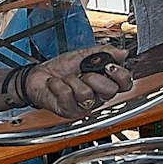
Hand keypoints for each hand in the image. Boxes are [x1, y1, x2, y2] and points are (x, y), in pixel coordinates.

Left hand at [18, 47, 136, 118]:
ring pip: (86, 93)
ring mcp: (83, 106)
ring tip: (66, 78)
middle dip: (95, 77)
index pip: (124, 84)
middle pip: (110, 91)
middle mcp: (97, 96)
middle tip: (84, 73)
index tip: (110, 66)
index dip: (121, 75)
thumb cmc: (60, 68)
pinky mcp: (69, 111)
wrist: (38, 76)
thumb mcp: (83, 55)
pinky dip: (58, 84)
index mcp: (104, 82)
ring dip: (72, 80)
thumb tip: (122, 53)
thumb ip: (104, 52)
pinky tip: (56, 84)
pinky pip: (67, 95)